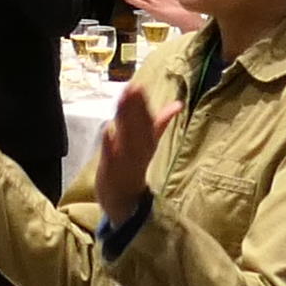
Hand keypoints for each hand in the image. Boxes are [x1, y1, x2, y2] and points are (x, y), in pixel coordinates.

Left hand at [91, 83, 167, 214]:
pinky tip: (107, 130)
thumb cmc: (134, 166)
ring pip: (126, 139)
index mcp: (147, 143)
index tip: (139, 86)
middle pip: (137, 127)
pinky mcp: (110, 171)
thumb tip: (178, 104)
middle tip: (131, 88)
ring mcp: (124, 162)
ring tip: (122, 101)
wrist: (123, 199)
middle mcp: (138, 151)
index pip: (147, 121)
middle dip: (134, 108)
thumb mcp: (150, 145)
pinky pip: (110, 157)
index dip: (142, 104)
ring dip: (124, 120)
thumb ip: (161, 123)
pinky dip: (109, 145)